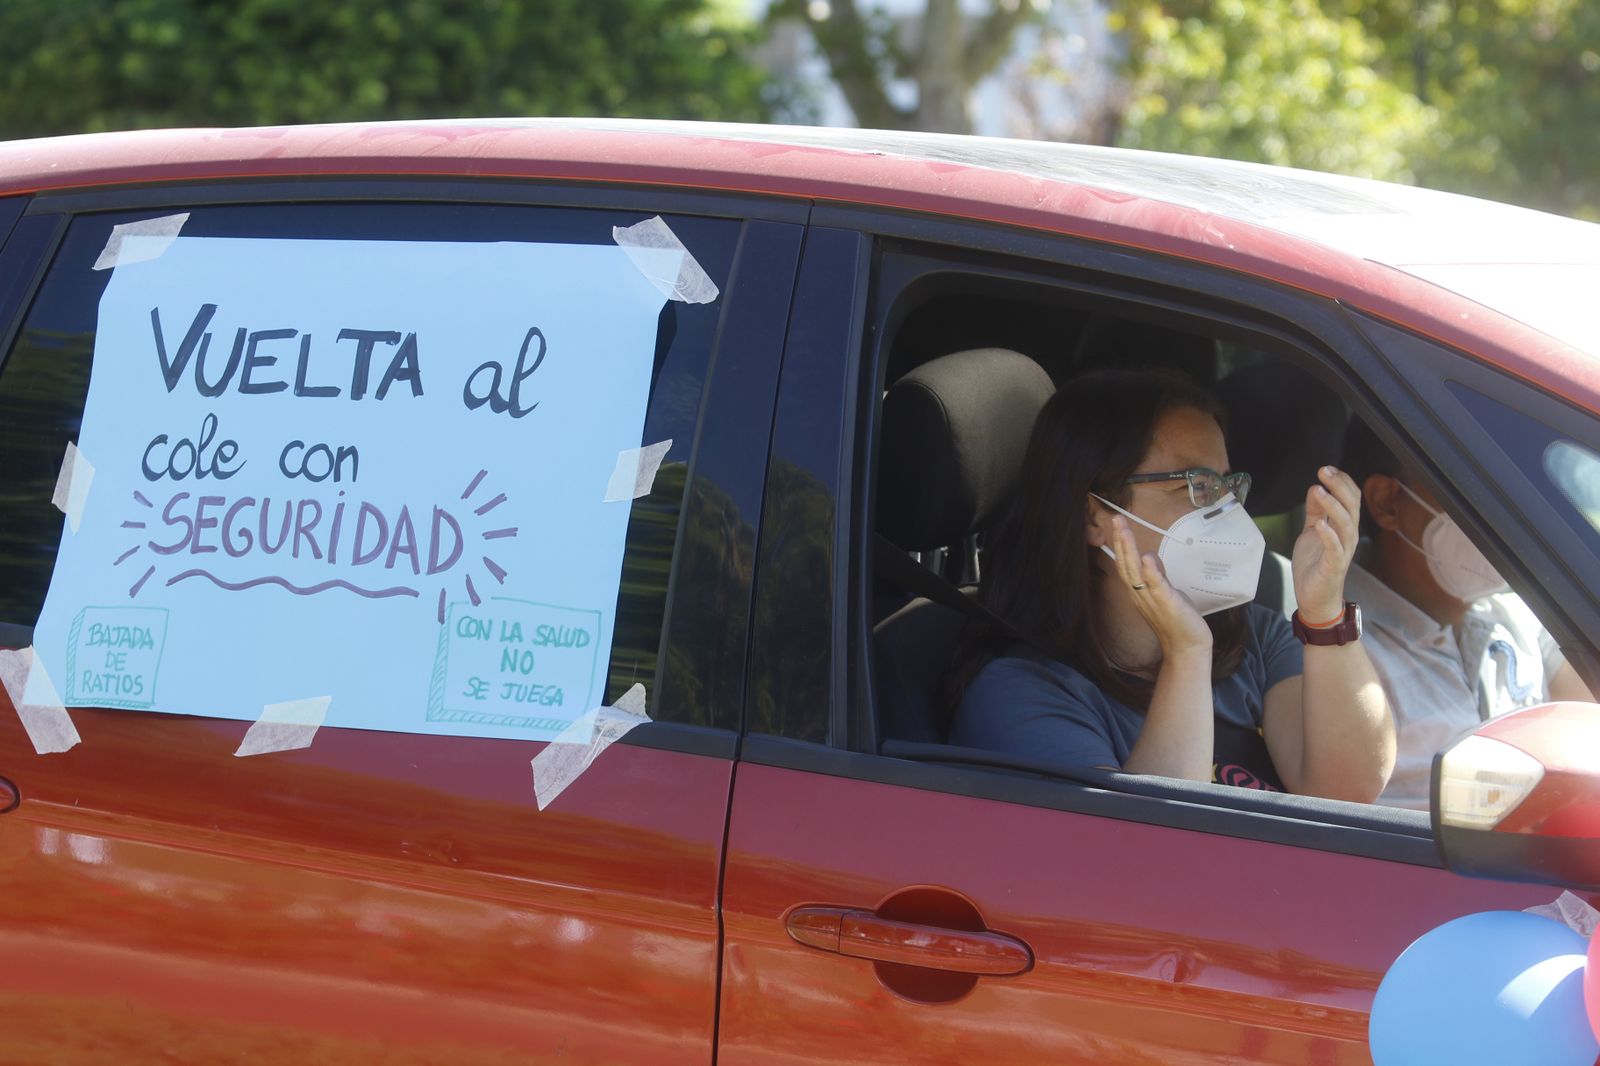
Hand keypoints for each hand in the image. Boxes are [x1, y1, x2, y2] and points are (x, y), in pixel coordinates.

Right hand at [1110, 515, 1212, 656]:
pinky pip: (1156, 586)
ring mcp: (1152, 599)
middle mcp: (1140, 594)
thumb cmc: (1175, 619)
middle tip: (1116, 519)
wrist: (1186, 646)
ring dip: (1130, 551)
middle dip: (1121, 541)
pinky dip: (1151, 572)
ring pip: (1136, 572)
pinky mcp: (1168, 604)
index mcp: (1137, 591)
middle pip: (1126, 564)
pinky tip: (1146, 558)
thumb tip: (1147, 554)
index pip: (1124, 563)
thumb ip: (1155, 573)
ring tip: (1125, 531)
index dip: (1120, 543)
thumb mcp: (1163, 591)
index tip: (1117, 524)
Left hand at [1292, 465, 1360, 620]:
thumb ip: (1315, 512)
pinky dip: (1328, 535)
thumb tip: (1316, 488)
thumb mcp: (1311, 531)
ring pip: (1346, 524)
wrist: (1314, 597)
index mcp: (1343, 526)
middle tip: (1325, 472)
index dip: (1342, 482)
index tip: (1327, 469)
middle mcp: (1347, 536)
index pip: (1351, 498)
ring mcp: (1342, 551)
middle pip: (1351, 506)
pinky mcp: (1333, 566)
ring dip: (1333, 506)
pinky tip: (1320, 524)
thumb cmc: (1315, 564)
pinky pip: (1335, 549)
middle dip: (1339, 487)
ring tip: (1320, 491)